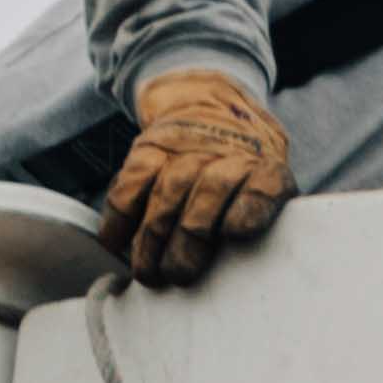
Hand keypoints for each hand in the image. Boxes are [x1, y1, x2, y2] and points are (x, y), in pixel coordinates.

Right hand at [101, 64, 294, 279]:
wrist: (212, 107)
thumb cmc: (242, 174)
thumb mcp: (267, 190)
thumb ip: (257, 224)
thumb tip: (238, 274)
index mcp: (267, 169)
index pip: (265, 186)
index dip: (250, 208)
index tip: (236, 231)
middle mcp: (230, 153)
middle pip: (211, 191)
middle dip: (189, 240)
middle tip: (177, 274)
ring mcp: (188, 147)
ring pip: (169, 191)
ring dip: (152, 238)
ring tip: (147, 272)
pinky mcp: (151, 145)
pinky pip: (132, 180)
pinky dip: (120, 215)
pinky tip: (115, 243)